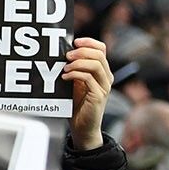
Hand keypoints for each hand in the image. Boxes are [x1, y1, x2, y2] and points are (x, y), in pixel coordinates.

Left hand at [65, 36, 111, 151]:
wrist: (82, 128)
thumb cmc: (76, 106)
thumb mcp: (74, 84)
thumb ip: (73, 70)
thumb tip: (62, 54)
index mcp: (101, 71)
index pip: (101, 49)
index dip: (89, 42)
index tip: (75, 41)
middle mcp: (106, 77)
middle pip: (99, 54)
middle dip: (81, 51)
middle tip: (67, 55)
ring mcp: (104, 87)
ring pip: (96, 64)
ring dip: (78, 62)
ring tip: (65, 67)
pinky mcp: (99, 96)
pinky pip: (89, 78)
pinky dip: (76, 74)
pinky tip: (65, 77)